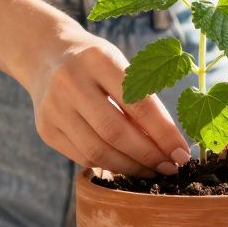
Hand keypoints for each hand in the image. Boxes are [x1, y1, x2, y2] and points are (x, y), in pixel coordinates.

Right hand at [17, 30, 190, 176]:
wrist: (46, 55)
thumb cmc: (96, 64)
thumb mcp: (119, 66)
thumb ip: (140, 100)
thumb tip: (169, 146)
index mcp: (98, 59)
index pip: (138, 104)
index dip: (164, 134)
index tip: (182, 154)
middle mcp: (70, 82)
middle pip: (115, 132)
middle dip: (148, 155)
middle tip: (170, 168)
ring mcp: (53, 108)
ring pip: (97, 152)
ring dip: (131, 167)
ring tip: (151, 170)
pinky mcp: (45, 129)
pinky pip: (82, 158)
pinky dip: (108, 165)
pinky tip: (126, 164)